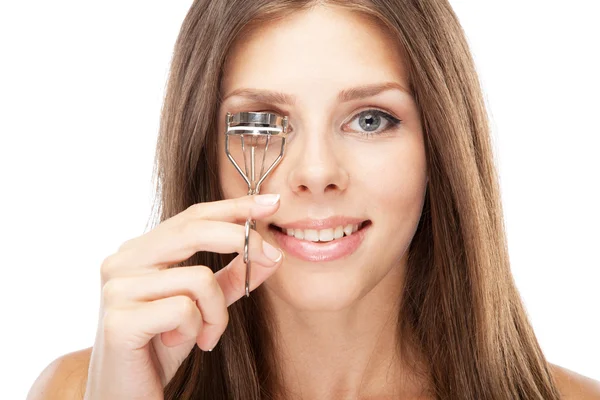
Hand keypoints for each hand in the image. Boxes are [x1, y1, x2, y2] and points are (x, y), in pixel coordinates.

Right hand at [83, 194, 282, 399]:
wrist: (126, 395)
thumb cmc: (162, 346)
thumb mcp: (204, 307)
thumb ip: (232, 278)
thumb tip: (271, 253)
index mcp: (140, 251)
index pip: (192, 217)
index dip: (234, 207)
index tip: (273, 202)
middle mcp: (122, 261)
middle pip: (193, 229)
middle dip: (241, 239)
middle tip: (274, 256)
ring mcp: (116, 288)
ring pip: (200, 279)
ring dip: (217, 314)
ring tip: (205, 337)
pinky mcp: (118, 319)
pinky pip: (185, 310)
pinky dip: (196, 330)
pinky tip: (176, 344)